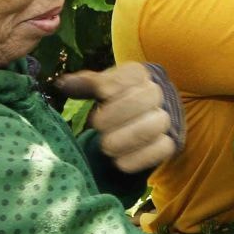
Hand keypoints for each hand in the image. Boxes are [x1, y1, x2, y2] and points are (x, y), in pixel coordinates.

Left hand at [56, 62, 185, 173]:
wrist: (148, 117)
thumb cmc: (119, 101)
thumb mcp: (104, 88)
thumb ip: (86, 85)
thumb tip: (62, 84)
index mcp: (140, 74)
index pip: (125, 77)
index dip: (105, 90)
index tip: (96, 101)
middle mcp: (158, 93)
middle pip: (142, 101)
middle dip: (112, 118)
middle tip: (97, 127)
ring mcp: (168, 118)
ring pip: (151, 127)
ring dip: (122, 140)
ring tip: (106, 145)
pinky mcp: (171, 142)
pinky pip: (158, 151)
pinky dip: (135, 159)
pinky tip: (119, 159)